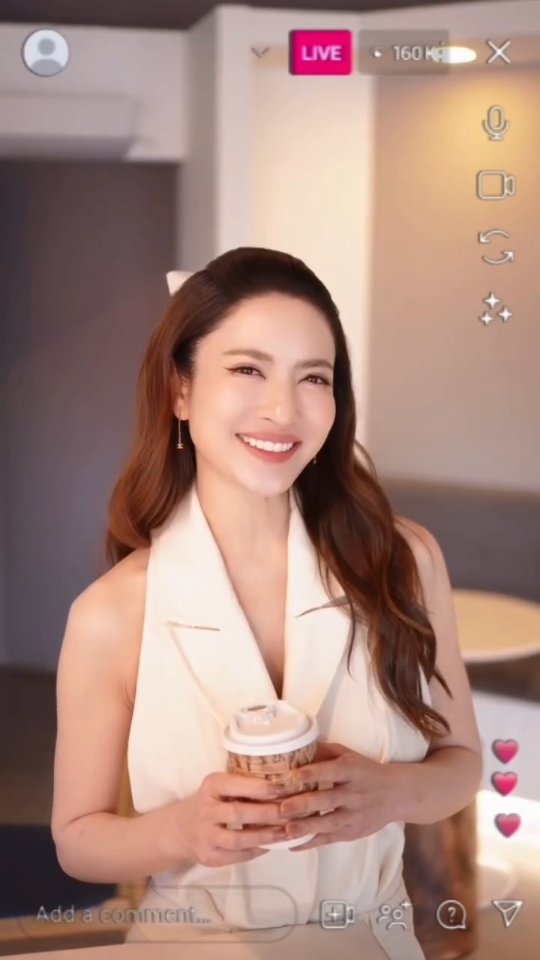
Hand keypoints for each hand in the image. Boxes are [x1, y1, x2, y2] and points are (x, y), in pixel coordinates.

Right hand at [160, 771, 291, 867]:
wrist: (180, 830)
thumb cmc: (211, 802)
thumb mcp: (220, 787)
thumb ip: (243, 787)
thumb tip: (283, 789)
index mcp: (210, 786)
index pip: (234, 785)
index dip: (258, 787)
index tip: (282, 789)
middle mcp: (205, 810)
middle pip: (238, 813)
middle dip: (267, 813)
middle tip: (290, 813)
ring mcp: (205, 836)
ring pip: (238, 839)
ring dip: (264, 836)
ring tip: (285, 833)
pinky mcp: (208, 857)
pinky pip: (236, 856)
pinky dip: (256, 851)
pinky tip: (271, 845)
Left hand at [277, 741, 400, 851]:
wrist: (396, 795)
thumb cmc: (365, 772)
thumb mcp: (349, 756)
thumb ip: (325, 751)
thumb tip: (296, 746)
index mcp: (353, 771)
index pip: (334, 771)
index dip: (315, 773)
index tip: (295, 774)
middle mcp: (354, 794)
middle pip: (328, 800)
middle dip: (305, 805)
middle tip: (282, 808)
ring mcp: (354, 816)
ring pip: (329, 823)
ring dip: (307, 828)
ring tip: (286, 831)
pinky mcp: (352, 833)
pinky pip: (330, 839)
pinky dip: (311, 843)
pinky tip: (292, 845)